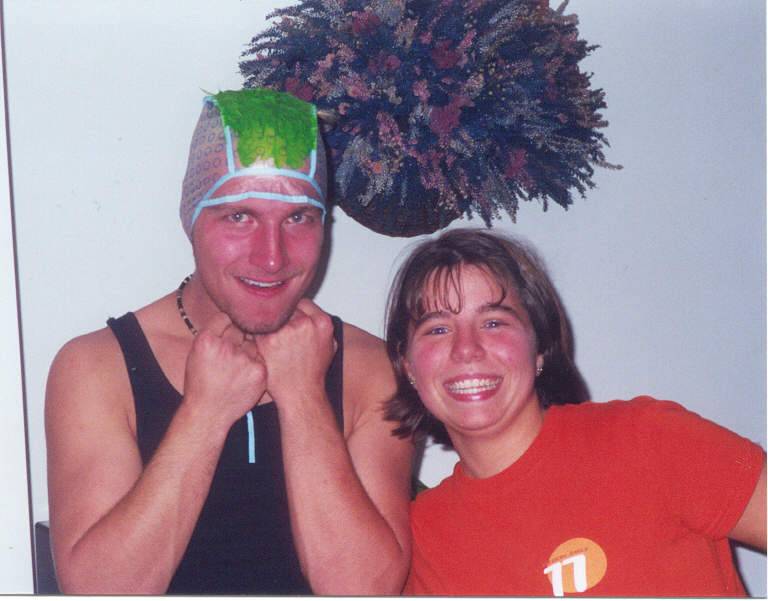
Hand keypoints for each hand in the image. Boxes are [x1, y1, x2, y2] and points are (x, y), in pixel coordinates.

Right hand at [183, 312, 265, 428]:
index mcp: (207, 340)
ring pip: (253, 344)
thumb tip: (233, 313)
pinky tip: (244, 377)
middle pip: (242, 329)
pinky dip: (256, 365)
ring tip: (235, 370)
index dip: (228, 324)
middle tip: (232, 355)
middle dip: (240, 337)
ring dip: (249, 351)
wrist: (208, 413)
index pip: (226, 317)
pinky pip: (262, 358)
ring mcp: (244, 360)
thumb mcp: (197, 352)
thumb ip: (214, 331)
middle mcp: (226, 347)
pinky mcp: (259, 371)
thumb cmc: (202, 381)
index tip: (229, 331)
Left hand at [256, 299, 335, 405]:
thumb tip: (313, 314)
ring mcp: (285, 330)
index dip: (296, 313)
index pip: (304, 304)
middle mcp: (305, 323)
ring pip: (272, 317)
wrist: (300, 393)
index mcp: (322, 323)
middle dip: (283, 319)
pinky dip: (258, 335)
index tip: (291, 322)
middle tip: (280, 332)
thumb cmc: (314, 373)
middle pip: (287, 308)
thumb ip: (322, 326)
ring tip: (273, 342)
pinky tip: (263, 345)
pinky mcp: (268, 339)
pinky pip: (258, 328)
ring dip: (270, 326)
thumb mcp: (330, 346)